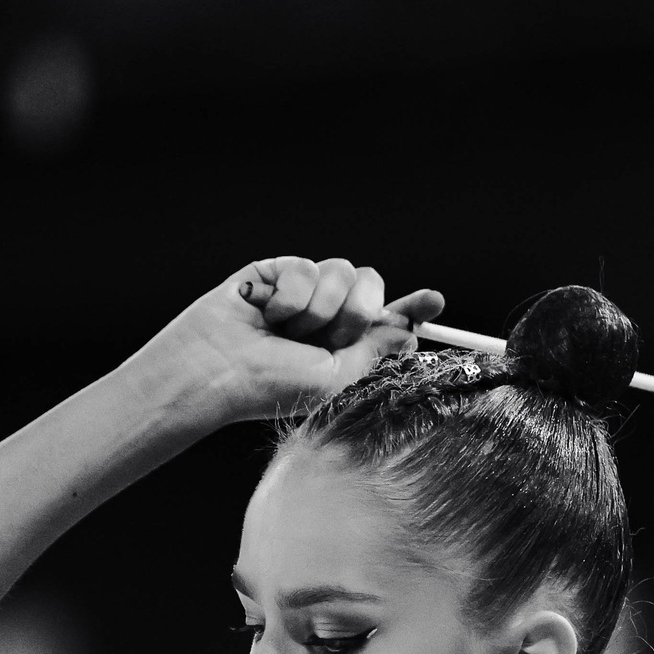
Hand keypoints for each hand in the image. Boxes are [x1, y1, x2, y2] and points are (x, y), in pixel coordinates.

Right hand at [122, 256, 447, 426]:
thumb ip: (376, 351)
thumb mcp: (336, 378)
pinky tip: (266, 313)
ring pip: (342, 272)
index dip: (414, 308)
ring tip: (287, 330)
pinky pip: (307, 267)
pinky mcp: (277, 271)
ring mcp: (304, 292)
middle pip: (371, 286)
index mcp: (348, 346)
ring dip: (319, 307)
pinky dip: (290, 297)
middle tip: (330, 335)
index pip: (389, 320)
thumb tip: (409, 329)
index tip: (435, 300)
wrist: (218, 370)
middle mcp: (329, 316)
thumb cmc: (272, 386)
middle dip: (357, 310)